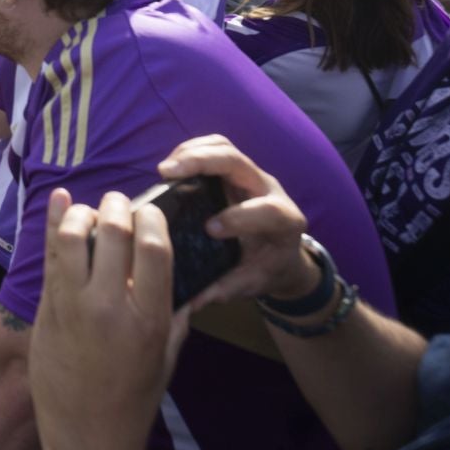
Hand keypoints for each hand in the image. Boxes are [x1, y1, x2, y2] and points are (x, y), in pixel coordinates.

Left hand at [30, 188, 180, 449]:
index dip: (152, 219)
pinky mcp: (45, 311)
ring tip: (89, 212)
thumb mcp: (166, 356)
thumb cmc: (134, 399)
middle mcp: (110, 307)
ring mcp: (72, 307)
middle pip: (112, 233)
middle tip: (118, 202)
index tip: (149, 211)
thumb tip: (183, 279)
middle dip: (116, 207)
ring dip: (82, 214)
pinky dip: (53, 223)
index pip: (153, 247)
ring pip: (72, 238)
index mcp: (148, 318)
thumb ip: (174, 314)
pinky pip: (49, 259)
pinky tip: (60, 200)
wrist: (89, 438)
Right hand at [157, 136, 317, 307]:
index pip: (266, 209)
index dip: (238, 217)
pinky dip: (191, 151)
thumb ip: (228, 289)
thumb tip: (194, 301)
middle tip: (167, 173)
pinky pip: (215, 148)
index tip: (210, 230)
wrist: (282, 253)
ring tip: (166, 169)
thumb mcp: (254, 282)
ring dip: (192, 151)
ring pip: (225, 147)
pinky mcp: (234, 170)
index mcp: (283, 221)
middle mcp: (270, 189)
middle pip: (238, 161)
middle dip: (202, 162)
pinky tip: (171, 167)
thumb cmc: (268, 267)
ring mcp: (251, 175)